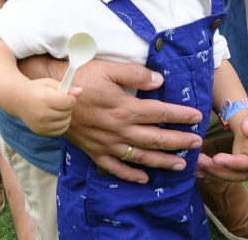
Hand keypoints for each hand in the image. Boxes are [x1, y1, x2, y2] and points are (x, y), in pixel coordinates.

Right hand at [18, 78, 80, 136]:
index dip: (71, 97)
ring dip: (66, 115)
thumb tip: (80, 91)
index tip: (66, 94)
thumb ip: (66, 87)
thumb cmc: (37, 89)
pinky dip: (62, 123)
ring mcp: (41, 125)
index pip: (69, 102)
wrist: (18, 100)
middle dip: (67, 105)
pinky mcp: (41, 132)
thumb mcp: (50, 83)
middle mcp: (42, 114)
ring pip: (66, 122)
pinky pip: (61, 130)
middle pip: (68, 112)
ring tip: (56, 108)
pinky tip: (55, 116)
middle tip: (59, 100)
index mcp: (45, 99)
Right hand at [62, 59, 202, 183]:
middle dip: (179, 141)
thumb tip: (159, 80)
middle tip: (197, 144)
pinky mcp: (95, 152)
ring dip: (163, 161)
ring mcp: (108, 144)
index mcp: (125, 108)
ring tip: (181, 165)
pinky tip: (145, 179)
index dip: (180, 115)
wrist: (50, 98)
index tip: (197, 117)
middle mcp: (120, 130)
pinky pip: (116, 168)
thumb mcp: (109, 69)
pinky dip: (131, 175)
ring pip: (141, 157)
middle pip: (156, 138)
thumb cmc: (80, 79)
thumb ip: (136, 75)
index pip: (160, 113)